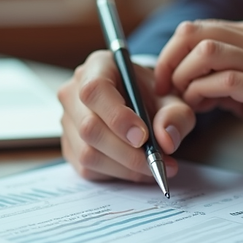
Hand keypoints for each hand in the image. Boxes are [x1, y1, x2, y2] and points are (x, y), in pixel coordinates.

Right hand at [57, 50, 195, 181]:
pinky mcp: (69, 147)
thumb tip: (166, 140)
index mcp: (97, 67)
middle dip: (127, 152)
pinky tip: (139, 170)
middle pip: (89, 127)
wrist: (141, 103)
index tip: (143, 137)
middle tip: (158, 162)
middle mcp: (74, 92)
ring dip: (125, 168)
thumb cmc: (153, 96)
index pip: (95, 90)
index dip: (117, 117)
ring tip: (155, 167)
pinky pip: (88, 169)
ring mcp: (68, 121)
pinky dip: (117, 174)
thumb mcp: (172, 98)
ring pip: (87, 153)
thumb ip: (175, 115)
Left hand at [155, 19, 242, 166]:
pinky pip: (229, 81)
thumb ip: (227, 82)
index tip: (164, 82)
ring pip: (208, 51)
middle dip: (169, 63)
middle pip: (195, 33)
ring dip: (185, 78)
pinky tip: (205, 109)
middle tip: (165, 92)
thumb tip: (190, 86)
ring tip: (187, 101)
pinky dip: (205, 94)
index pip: (197, 28)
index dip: (170, 54)